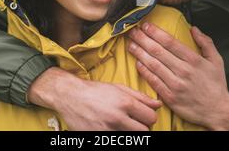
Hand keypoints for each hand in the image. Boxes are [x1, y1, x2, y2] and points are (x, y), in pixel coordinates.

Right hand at [27, 67, 161, 129]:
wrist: (70, 96)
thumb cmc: (95, 91)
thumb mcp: (118, 88)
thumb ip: (140, 96)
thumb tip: (158, 104)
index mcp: (125, 103)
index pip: (151, 118)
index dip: (149, 117)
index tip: (143, 116)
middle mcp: (117, 117)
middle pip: (144, 132)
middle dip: (142, 127)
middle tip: (134, 122)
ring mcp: (107, 130)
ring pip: (131, 138)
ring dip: (129, 133)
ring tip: (122, 125)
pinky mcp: (98, 137)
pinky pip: (115, 140)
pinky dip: (116, 136)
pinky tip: (110, 128)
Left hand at [127, 23, 228, 130]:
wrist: (218, 111)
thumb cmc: (216, 85)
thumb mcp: (217, 60)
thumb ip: (206, 42)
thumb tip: (194, 29)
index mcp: (194, 60)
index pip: (170, 42)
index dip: (155, 32)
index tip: (146, 26)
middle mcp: (183, 71)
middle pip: (158, 51)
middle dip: (143, 39)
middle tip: (133, 32)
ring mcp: (175, 84)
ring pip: (153, 65)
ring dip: (139, 53)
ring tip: (131, 44)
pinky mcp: (170, 97)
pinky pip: (153, 81)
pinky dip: (144, 71)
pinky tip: (137, 63)